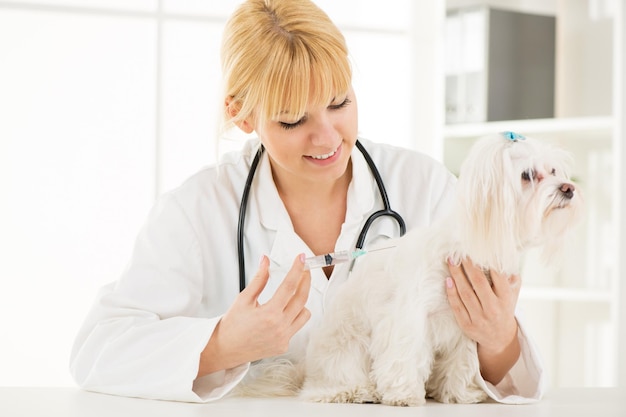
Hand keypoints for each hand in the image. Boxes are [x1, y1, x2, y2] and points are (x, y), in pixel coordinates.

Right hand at [197, 254, 310, 376]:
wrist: (225, 349)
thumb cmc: (232, 325)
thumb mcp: (244, 298)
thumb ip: (259, 279)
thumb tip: (265, 261)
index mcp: (269, 314)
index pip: (289, 286)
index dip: (297, 269)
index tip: (300, 259)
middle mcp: (279, 327)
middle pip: (302, 298)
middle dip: (306, 281)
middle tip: (304, 270)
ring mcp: (283, 338)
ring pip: (305, 313)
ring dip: (301, 301)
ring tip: (292, 293)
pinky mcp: (284, 345)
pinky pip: (297, 326)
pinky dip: (294, 316)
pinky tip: (284, 311)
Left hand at [445, 257, 520, 383]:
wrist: (500, 338)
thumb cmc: (504, 308)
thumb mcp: (513, 294)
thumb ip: (511, 277)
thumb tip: (504, 256)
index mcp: (506, 299)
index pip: (498, 277)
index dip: (486, 262)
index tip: (477, 250)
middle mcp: (493, 309)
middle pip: (478, 283)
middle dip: (468, 266)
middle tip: (459, 253)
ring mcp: (480, 318)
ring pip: (465, 294)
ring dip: (456, 275)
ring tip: (451, 262)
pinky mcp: (467, 325)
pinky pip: (457, 306)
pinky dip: (451, 293)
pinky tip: (447, 280)